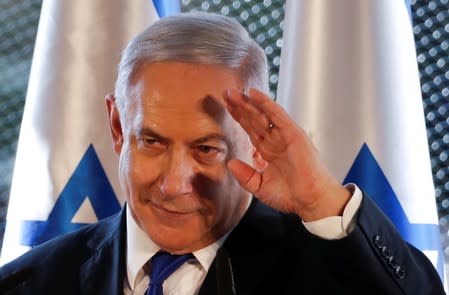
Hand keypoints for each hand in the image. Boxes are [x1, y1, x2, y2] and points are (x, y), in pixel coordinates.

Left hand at [223, 88, 350, 220]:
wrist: (310, 201)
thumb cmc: (291, 196)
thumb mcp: (260, 187)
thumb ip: (245, 176)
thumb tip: (230, 163)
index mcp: (268, 152)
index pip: (251, 129)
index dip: (239, 117)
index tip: (226, 106)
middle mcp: (275, 141)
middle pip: (254, 119)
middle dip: (240, 106)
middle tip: (226, 92)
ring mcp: (284, 136)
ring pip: (262, 115)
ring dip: (248, 103)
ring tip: (233, 92)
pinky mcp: (293, 134)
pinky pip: (277, 115)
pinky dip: (265, 103)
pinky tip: (253, 94)